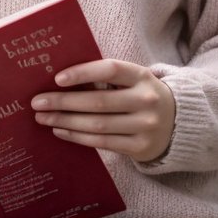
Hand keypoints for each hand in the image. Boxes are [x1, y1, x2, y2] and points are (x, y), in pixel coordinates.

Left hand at [30, 58, 175, 163]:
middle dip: (64, 102)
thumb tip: (62, 80)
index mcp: (143, 77)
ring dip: (65, 121)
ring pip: (97, 125)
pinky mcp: (140, 147)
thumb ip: (108, 78)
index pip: (110, 70)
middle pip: (98, 102)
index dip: (82, 73)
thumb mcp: (135, 81)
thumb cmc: (143, 96)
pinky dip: (77, 136)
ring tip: (43, 118)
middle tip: (38, 102)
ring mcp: (145, 126)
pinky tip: (60, 130)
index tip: (57, 79)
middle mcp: (146, 101)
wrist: (179, 124)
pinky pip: (102, 142)